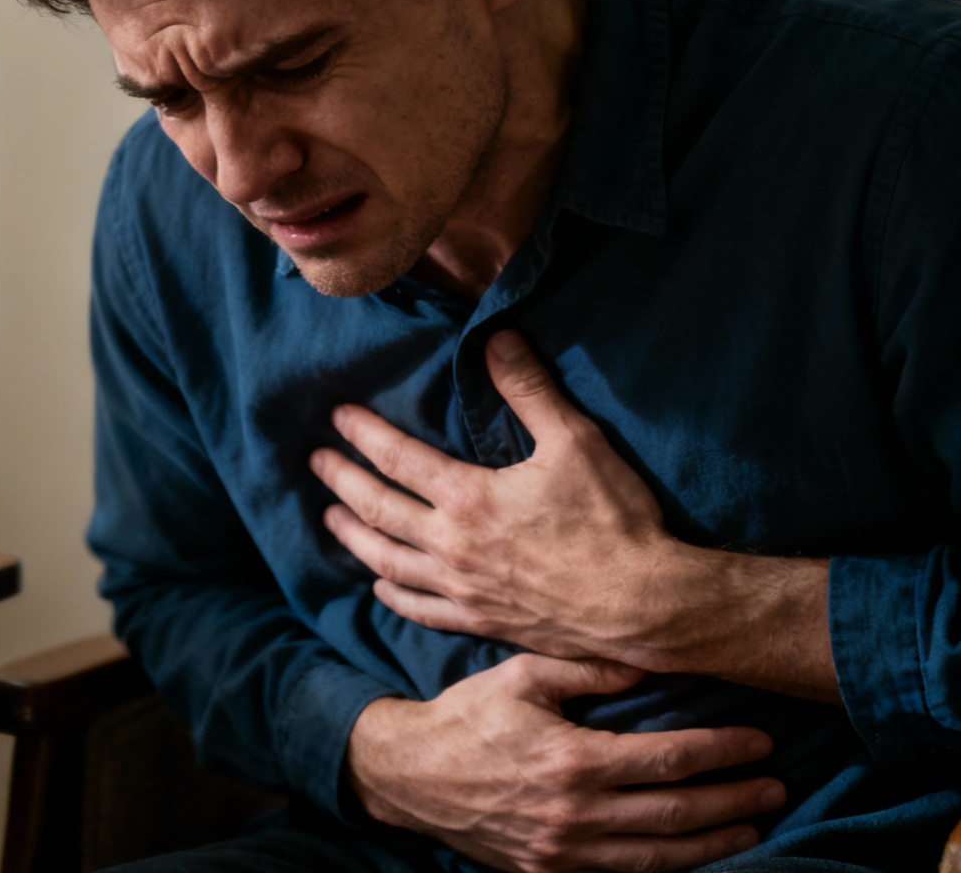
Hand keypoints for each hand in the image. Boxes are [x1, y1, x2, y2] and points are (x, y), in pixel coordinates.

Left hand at [310, 329, 689, 666]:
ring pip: (387, 562)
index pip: (397, 459)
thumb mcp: (576, 442)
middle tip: (316, 462)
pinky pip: (422, 610)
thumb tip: (496, 339)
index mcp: (468, 499)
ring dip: (353, 537)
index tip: (337, 417)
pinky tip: (379, 586)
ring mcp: (462, 589)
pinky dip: (394, 595)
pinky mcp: (482, 622)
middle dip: (341, 481)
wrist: (644, 605)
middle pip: (377, 509)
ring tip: (329, 518)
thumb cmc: (614, 520)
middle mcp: (451, 546)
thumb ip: (529, 390)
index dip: (364, 435)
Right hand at [349, 654, 784, 872]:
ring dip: (715, 843)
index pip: (670, 758)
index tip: (761, 741)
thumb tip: (648, 661)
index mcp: (573, 760)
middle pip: (678, 813)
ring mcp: (563, 852)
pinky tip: (693, 856)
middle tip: (777, 786)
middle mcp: (575, 814)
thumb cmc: (465, 717)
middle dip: (735, 800)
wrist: (408, 775)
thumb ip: (587, 670)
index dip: (723, 751)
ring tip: (753, 826)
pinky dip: (666, 869)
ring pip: (659, 857)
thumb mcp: (520, 677)